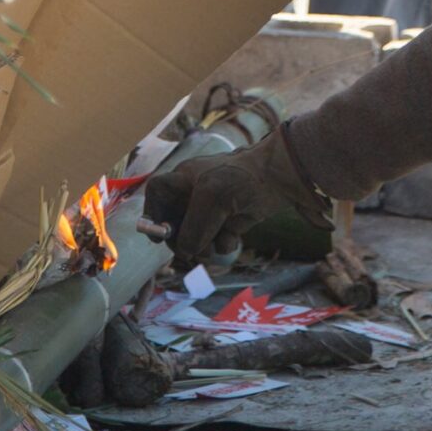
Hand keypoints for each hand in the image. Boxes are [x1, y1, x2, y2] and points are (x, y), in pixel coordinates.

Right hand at [142, 128, 329, 264]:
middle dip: (183, 239)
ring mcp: (214, 208)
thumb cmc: (239, 178)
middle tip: (190, 250)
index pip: (157, 194)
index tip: (158, 235)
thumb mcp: (209, 200)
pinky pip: (218, 240)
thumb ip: (191, 229)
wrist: (278, 179)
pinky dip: (224, 242)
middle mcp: (195, 193)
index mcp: (184, 179)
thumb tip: (184, 251)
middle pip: (175, 223)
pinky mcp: (231, 220)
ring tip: (216, 242)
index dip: (153, 213)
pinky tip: (234, 236)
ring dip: (205, 244)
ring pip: (197, 236)